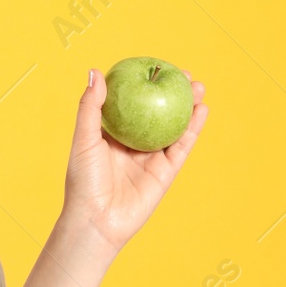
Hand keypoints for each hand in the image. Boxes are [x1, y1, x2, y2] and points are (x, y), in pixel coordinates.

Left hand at [60, 66, 207, 252]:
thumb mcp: (84, 139)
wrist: (97, 221)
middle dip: (169, 93)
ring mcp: (150, 158)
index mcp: (111, 134)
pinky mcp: (165, 173)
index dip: (143, 85)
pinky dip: (193, 129)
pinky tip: (202, 111)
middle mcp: (132, 144)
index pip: (130, 103)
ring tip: (198, 87)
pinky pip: (181, 146)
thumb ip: (91, 107)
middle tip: (182, 73)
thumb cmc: (84, 180)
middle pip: (155, 113)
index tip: (154, 65)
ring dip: (187, 107)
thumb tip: (95, 71)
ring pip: (173, 127)